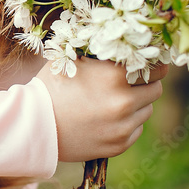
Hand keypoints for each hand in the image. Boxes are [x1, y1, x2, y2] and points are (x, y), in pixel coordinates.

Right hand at [36, 58, 167, 161]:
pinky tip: (105, 119)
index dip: (152, 64)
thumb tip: (125, 43)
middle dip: (145, 84)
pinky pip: (135, 130)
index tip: (148, 64)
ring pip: (146, 111)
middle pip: (155, 90)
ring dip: (136, 105)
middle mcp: (124, 102)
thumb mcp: (72, 60)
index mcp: (115, 76)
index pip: (156, 68)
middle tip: (129, 82)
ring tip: (111, 102)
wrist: (32, 126)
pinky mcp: (118, 145)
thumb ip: (102, 53)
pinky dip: (126, 123)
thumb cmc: (50, 87)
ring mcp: (123, 127)